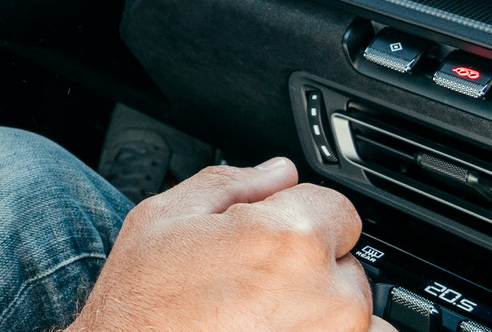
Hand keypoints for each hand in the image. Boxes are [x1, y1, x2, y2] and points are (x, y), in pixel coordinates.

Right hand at [70, 158, 387, 331]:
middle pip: (344, 262)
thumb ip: (233, 184)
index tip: (265, 235)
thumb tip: (280, 173)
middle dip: (307, 265)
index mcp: (290, 240)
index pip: (337, 206)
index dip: (295, 215)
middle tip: (249, 282)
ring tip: (263, 318)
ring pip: (351, 311)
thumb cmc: (140, 302)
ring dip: (321, 311)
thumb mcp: (164, 217)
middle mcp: (329, 296)